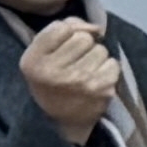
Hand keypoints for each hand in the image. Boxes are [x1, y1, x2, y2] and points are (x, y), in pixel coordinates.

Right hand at [19, 17, 120, 143]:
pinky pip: (113, 63)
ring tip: (84, 72)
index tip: (61, 48)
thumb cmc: (51, 80)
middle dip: (82, 46)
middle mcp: (54, 72)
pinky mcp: (101, 89)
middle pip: (83, 37)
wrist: (61, 120)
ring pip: (100, 49)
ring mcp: (79, 81)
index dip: (66, 34)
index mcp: (33, 61)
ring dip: (96, 58)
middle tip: (74, 62)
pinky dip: (107, 69)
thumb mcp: (42, 54)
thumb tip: (94, 26)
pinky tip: (96, 80)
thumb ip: (63, 29)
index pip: (61, 27)